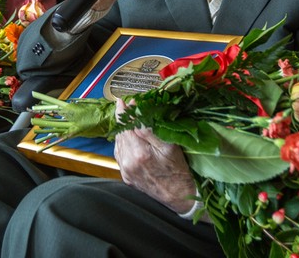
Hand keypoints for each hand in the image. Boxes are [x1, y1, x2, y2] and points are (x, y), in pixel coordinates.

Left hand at [113, 99, 197, 213]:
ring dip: (123, 132)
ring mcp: (126, 171)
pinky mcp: (126, 177)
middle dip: (124, 120)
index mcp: (139, 153)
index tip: (122, 101)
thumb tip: (137, 114)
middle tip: (129, 107)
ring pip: (119, 144)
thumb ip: (151, 130)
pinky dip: (123, 144)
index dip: (123, 112)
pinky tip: (130, 139)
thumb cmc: (178, 171)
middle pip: (120, 134)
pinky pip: (120, 155)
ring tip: (130, 122)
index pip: (125, 126)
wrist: (179, 197)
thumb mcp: (170, 146)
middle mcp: (128, 163)